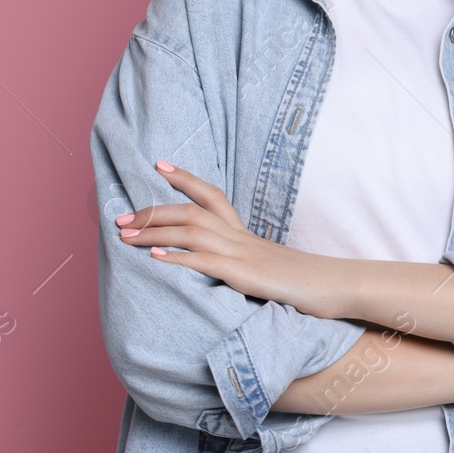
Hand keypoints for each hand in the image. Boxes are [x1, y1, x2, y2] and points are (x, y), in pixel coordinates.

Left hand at [115, 160, 340, 316]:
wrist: (334, 286)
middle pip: (191, 211)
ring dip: (154, 232)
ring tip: (125, 235)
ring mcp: (242, 254)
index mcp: (245, 234)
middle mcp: (241, 237)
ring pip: (191, 232)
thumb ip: (247, 262)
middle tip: (119, 217)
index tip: (159, 166)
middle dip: (152, 212)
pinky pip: (205, 262)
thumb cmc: (306, 282)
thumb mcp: (270, 266)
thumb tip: (227, 266)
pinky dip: (177, 258)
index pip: (212, 196)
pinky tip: (154, 258)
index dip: (185, 179)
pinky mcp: (244, 275)